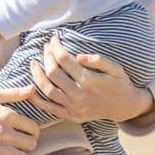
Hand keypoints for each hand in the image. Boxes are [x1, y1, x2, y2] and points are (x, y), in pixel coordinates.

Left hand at [27, 35, 151, 123]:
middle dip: (47, 57)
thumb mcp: (116, 68)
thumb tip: (78, 56)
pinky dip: (37, 100)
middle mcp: (79, 94)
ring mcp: (73, 107)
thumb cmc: (120, 84)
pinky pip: (49, 108)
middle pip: (53, 73)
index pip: (65, 60)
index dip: (56, 47)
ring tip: (33, 63)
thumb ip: (98, 60)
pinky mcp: (70, 115)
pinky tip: (29, 89)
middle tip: (45, 47)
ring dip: (37, 75)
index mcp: (89, 80)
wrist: (125, 107)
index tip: (54, 39)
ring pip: (48, 90)